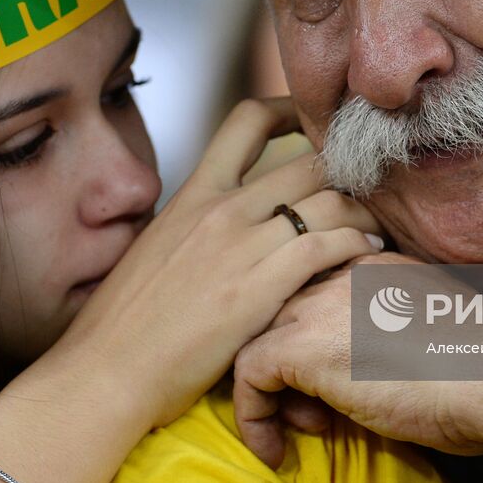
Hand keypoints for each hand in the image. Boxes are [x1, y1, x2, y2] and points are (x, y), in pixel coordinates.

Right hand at [53, 98, 384, 427]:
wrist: (105, 371)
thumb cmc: (126, 323)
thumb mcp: (157, 248)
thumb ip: (195, 225)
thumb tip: (220, 223)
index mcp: (193, 193)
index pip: (246, 122)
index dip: (290, 111)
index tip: (316, 124)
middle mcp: (220, 208)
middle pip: (307, 161)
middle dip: (348, 171)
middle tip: (369, 189)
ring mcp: (239, 246)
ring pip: (327, 201)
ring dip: (364, 211)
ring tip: (377, 226)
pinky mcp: (257, 288)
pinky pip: (325, 246)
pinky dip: (356, 244)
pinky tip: (367, 252)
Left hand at [233, 252, 482, 467]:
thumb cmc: (482, 370)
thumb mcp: (428, 331)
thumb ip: (387, 332)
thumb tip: (365, 369)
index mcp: (373, 266)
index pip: (312, 290)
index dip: (312, 338)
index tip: (333, 383)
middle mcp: (339, 273)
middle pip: (278, 311)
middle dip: (286, 363)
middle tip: (314, 410)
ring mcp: (317, 304)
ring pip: (255, 338)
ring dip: (270, 391)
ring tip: (305, 428)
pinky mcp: (301, 345)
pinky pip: (247, 375)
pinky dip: (253, 417)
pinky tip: (275, 450)